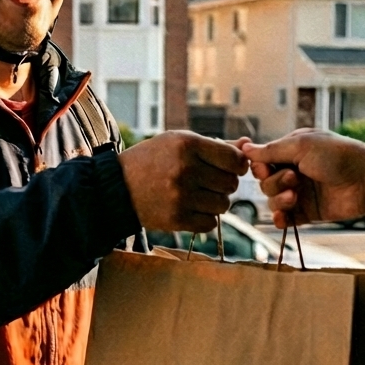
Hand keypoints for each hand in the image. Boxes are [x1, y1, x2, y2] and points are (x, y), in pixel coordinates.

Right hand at [118, 132, 248, 232]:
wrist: (117, 187)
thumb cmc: (152, 160)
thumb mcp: (178, 142)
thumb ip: (215, 145)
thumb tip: (248, 146)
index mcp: (187, 145)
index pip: (235, 160)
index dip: (237, 165)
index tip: (228, 167)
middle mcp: (185, 169)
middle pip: (231, 184)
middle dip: (223, 184)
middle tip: (206, 181)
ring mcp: (181, 196)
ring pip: (223, 205)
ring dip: (215, 202)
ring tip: (196, 195)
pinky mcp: (176, 218)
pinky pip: (210, 223)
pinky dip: (204, 218)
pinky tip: (190, 208)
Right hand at [242, 129, 364, 228]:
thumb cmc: (337, 156)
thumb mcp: (301, 146)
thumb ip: (271, 150)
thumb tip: (245, 148)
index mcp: (293, 151)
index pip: (263, 161)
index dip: (260, 167)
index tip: (264, 169)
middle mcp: (294, 170)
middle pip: (265, 182)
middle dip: (274, 182)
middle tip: (293, 179)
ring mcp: (301, 192)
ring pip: (273, 200)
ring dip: (278, 200)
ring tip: (294, 197)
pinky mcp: (308, 212)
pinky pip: (286, 218)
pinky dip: (281, 219)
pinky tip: (282, 218)